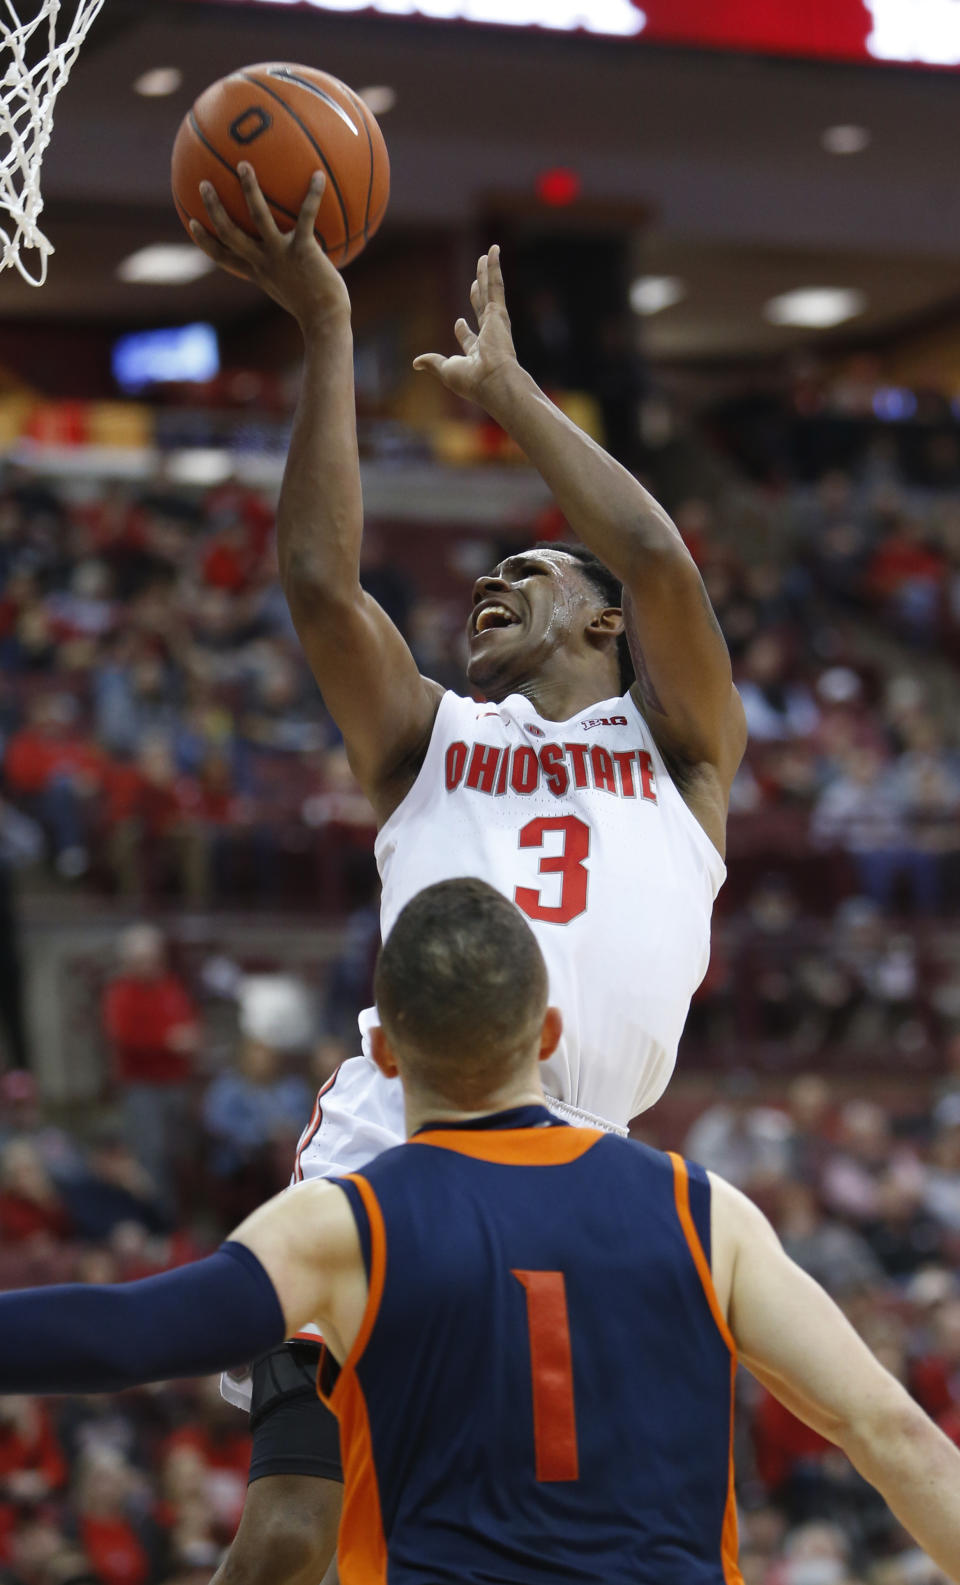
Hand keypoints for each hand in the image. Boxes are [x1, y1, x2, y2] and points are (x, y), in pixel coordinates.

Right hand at [190, 164, 350, 331]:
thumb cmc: (316, 308)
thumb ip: (290, 272)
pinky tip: (319, 175)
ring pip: (257, 217)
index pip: (222, 256)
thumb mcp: (295, 290)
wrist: (326, 322)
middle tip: (204, 183)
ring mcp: (281, 254)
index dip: (204, 240)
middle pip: (228, 232)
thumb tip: (299, 258)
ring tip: (244, 165)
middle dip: (213, 208)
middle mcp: (263, 262)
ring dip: (249, 189)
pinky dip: (313, 195)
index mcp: (257, 272)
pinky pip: (306, 216)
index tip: (192, 222)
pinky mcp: (303, 250)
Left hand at [413, 245, 518, 408]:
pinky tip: (493, 250)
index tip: (459, 322)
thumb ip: (432, 362)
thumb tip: (416, 363)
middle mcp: (489, 335)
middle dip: (479, 293)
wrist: (493, 381)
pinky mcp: (499, 312)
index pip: (469, 337)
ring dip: (488, 272)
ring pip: (490, 290)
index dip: (463, 330)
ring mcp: (495, 322)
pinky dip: (494, 267)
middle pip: (481, 307)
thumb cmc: (472, 381)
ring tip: (488, 255)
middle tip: (478, 279)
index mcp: (477, 352)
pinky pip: (496, 284)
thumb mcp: (446, 370)